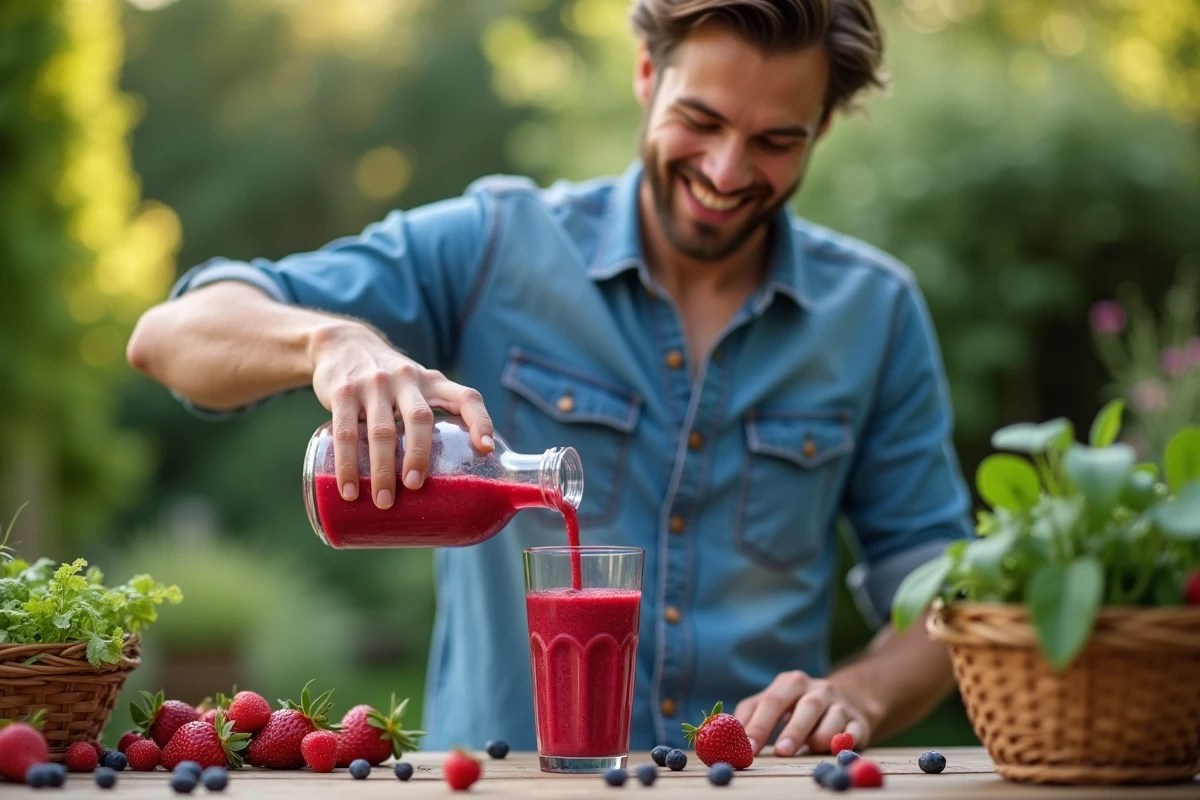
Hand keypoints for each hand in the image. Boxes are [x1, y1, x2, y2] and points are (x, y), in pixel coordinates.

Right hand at [310, 321, 493, 508]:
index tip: (486, 449)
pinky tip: (350, 490)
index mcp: (433, 382)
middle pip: (420, 419)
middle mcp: (407, 379)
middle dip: (419, 455)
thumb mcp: (418, 386)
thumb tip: (450, 477)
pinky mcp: (343, 393)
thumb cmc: (391, 381)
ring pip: (382, 431)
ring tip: (384, 502)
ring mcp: (374, 385)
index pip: (466, 397)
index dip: (480, 421)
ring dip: (382, 470)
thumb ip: (434, 416)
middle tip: (415, 486)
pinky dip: (347, 464)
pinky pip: (346, 433)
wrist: (344, 344)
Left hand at [734, 671, 874, 756]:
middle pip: (804, 707)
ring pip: (832, 719)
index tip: (747, 748)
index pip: (770, 702)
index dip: (758, 725)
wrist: (844, 701)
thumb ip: (749, 716)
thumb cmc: (795, 707)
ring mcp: (840, 704)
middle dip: (792, 730)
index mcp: (790, 683)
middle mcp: (816, 689)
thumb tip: (722, 734)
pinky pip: (853, 733)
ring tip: (810, 750)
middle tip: (780, 752)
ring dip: (820, 737)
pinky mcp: (858, 721)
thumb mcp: (771, 704)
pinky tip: (836, 750)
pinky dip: (845, 742)